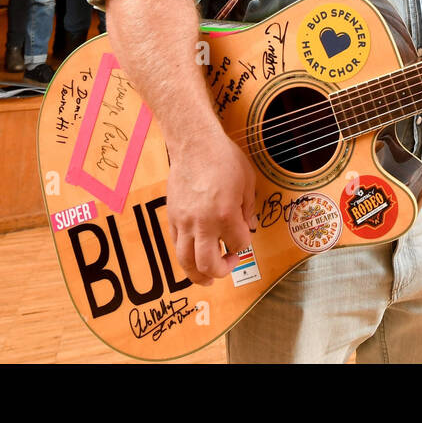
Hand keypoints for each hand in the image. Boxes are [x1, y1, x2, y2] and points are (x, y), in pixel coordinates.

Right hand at [165, 128, 256, 284]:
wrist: (194, 143)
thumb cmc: (224, 158)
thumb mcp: (248, 182)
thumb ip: (248, 208)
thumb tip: (248, 226)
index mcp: (226, 215)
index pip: (239, 244)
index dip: (244, 245)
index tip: (244, 236)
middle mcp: (203, 223)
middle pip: (208, 264)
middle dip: (220, 271)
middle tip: (227, 266)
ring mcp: (184, 221)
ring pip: (186, 260)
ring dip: (196, 275)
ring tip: (206, 279)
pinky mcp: (172, 216)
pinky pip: (175, 244)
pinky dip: (185, 255)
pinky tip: (193, 255)